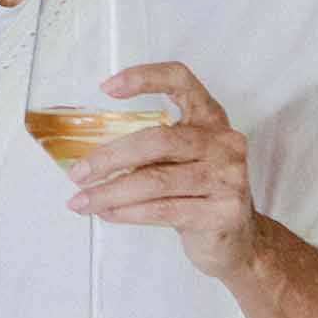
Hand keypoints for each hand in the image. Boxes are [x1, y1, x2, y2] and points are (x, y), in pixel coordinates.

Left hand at [67, 63, 260, 280]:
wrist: (238, 239)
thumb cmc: (198, 192)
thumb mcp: (179, 159)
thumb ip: (147, 148)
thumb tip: (87, 155)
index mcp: (210, 118)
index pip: (180, 80)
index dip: (144, 77)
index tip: (107, 88)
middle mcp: (224, 142)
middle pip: (158, 140)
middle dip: (110, 157)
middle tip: (79, 172)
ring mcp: (228, 177)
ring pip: (156, 181)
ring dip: (111, 192)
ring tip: (84, 200)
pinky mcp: (224, 212)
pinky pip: (164, 210)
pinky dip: (128, 212)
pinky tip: (108, 212)